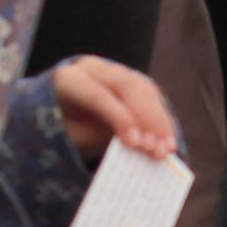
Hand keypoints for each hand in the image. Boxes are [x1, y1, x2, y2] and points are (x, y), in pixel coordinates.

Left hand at [51, 56, 179, 160]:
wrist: (60, 111)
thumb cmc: (58, 128)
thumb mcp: (65, 135)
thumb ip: (88, 140)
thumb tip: (124, 156)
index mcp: (68, 80)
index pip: (97, 94)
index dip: (118, 117)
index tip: (135, 142)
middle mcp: (94, 70)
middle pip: (126, 86)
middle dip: (145, 118)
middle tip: (155, 148)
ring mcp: (116, 72)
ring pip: (144, 89)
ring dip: (159, 121)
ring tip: (166, 149)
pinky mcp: (132, 82)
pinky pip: (152, 98)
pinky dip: (162, 120)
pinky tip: (168, 141)